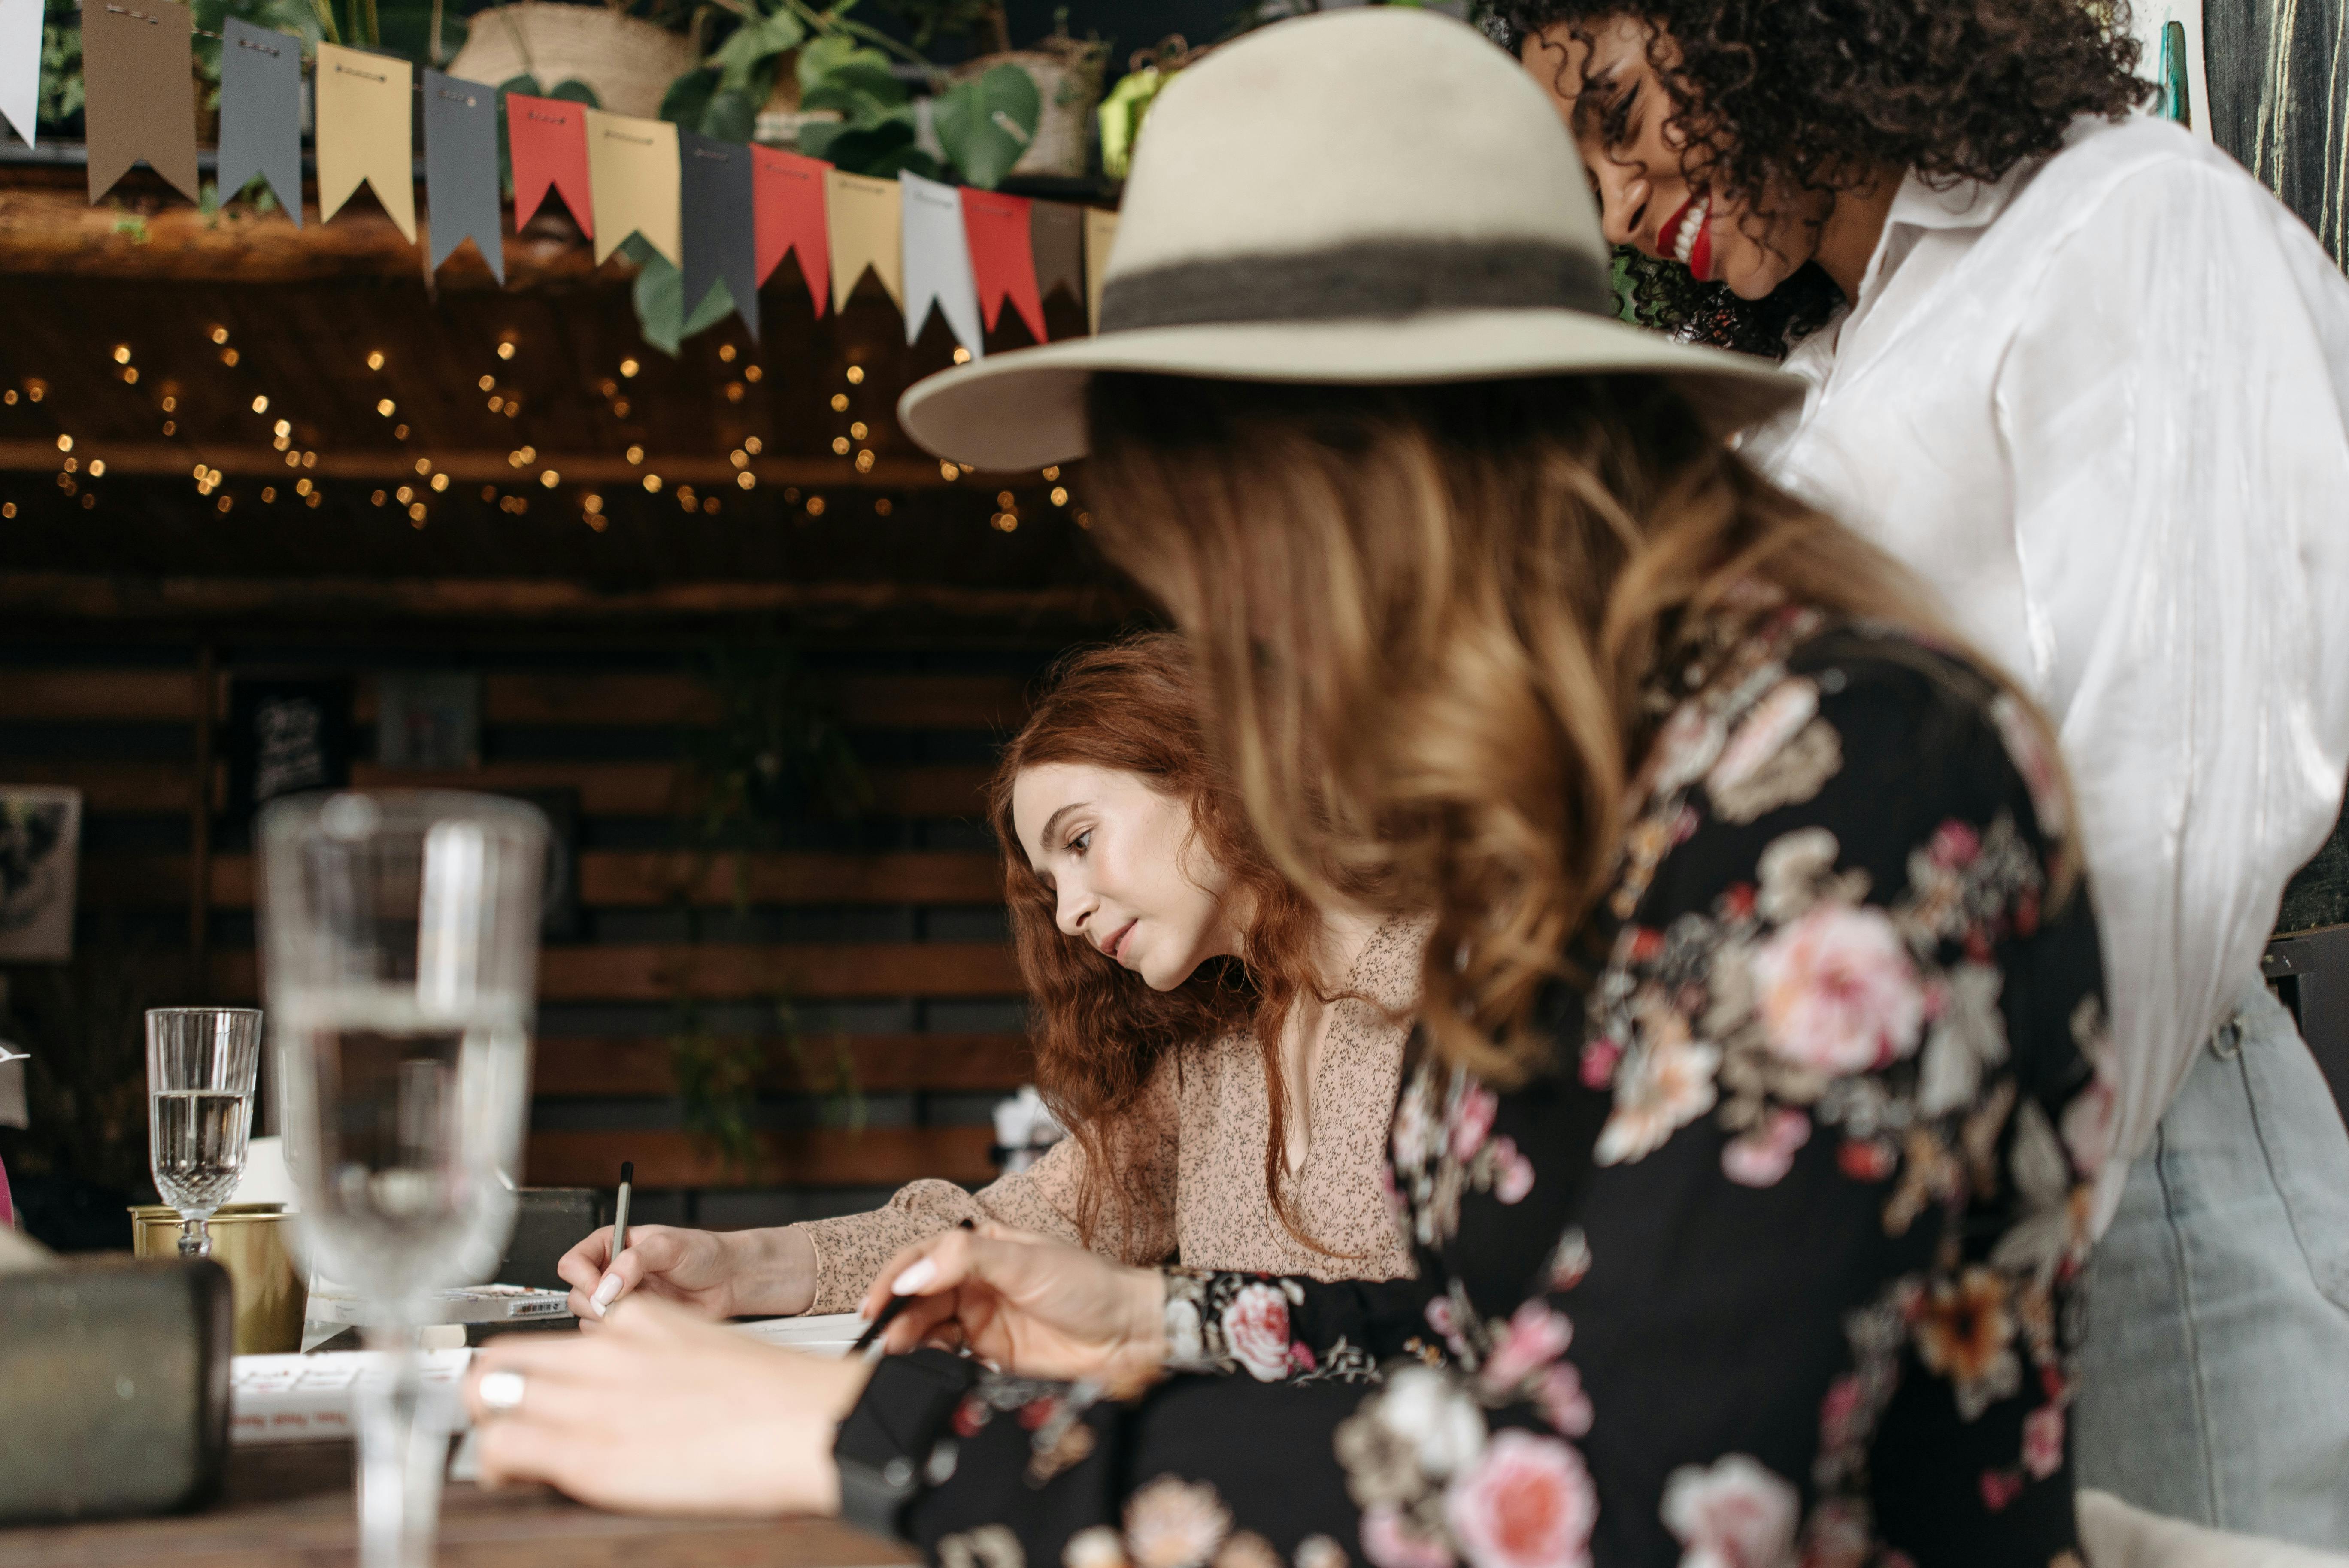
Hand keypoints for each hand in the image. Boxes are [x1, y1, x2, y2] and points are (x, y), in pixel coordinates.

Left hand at [463, 1294, 869, 1514]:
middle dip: (487, 1392)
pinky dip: (495, 1462)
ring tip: (507, 1458)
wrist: (811, 1423)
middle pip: (503, 1357)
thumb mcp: (704, 1356)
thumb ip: (653, 1364)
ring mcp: (594, 1395)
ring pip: (489, 1392)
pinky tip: (513, 1475)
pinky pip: (504, 1445)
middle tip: (500, 1424)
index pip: (553, 1335)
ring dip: (486, 1425)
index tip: (531, 1396)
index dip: (530, 1371)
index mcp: (639, 1321)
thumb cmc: (775, 1404)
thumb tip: (623, 1399)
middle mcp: (606, 1348)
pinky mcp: (590, 1448)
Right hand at [556, 1224, 817, 1321]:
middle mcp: (610, 1274)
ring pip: (589, 1320)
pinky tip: (649, 1320)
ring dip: (612, 1320)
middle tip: (623, 1303)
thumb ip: (634, 1261)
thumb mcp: (669, 1246)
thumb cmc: (703, 1253)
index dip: (581, 1277)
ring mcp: (620, 1301)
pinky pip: (611, 1337)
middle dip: (596, 1303)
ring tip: (645, 1306)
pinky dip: (625, 1333)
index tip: (599, 1288)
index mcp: (611, 1245)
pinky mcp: (632, 1323)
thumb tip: (607, 1285)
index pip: (573, 1261)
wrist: (729, 1280)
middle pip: (576, 1295)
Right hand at [861, 1223, 1165, 1387]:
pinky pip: (950, 1357)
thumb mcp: (1027, 1261)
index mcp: (982, 1249)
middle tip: (888, 1338)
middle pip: (920, 1296)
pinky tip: (934, 1365)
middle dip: (899, 1316)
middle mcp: (977, 1282)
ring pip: (930, 1328)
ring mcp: (983, 1319)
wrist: (1128, 1334)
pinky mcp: (992, 1354)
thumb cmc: (1089, 1286)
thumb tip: (915, 1272)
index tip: (877, 1303)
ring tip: (903, 1353)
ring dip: (913, 1340)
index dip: (895, 1278)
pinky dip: (935, 1361)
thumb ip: (967, 1259)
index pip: (924, 1257)